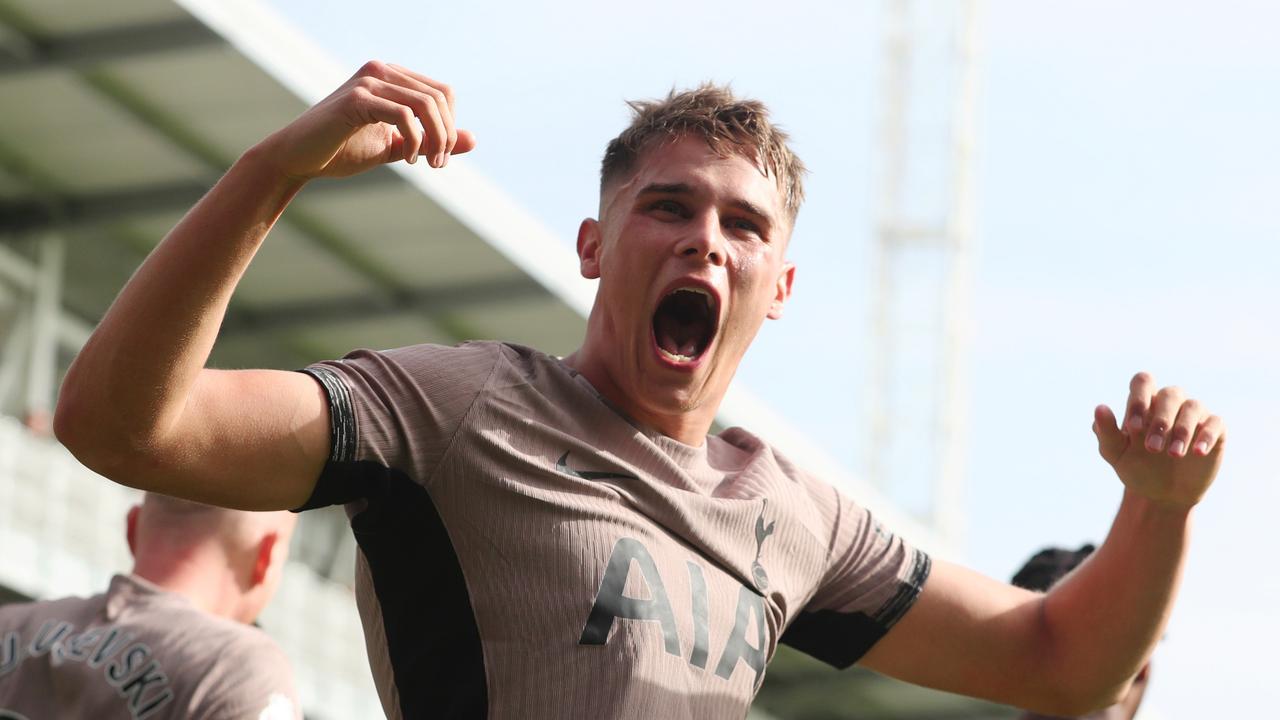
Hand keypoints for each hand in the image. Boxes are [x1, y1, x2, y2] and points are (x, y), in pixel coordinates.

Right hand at [259, 61, 476, 180]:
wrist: (298, 159)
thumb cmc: (342, 151)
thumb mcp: (398, 147)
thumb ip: (432, 141)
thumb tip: (474, 139)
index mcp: (391, 77)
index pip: (443, 92)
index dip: (449, 126)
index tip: (439, 157)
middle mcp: (381, 70)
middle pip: (439, 97)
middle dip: (446, 135)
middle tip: (437, 165)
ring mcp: (368, 80)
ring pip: (426, 104)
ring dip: (435, 140)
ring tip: (426, 164)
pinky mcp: (357, 97)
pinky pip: (404, 114)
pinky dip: (414, 140)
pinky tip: (407, 159)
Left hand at [1093, 372, 1225, 508]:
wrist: (1161, 495)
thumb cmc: (1136, 467)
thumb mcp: (1115, 453)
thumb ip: (1106, 431)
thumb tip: (1100, 407)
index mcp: (1144, 403)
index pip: (1143, 381)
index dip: (1139, 398)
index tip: (1132, 428)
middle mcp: (1170, 404)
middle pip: (1170, 394)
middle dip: (1160, 421)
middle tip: (1152, 449)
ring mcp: (1193, 416)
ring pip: (1193, 407)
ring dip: (1182, 430)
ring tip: (1173, 455)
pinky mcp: (1214, 431)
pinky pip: (1215, 422)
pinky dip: (1206, 435)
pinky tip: (1197, 453)